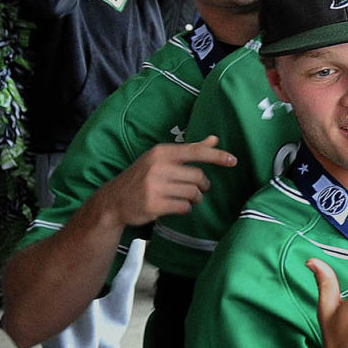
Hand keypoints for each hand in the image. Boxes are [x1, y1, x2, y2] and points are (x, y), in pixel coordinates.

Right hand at [96, 136, 235, 227]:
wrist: (114, 201)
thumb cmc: (142, 176)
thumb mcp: (161, 158)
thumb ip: (189, 149)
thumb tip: (214, 139)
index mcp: (161, 152)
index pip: (195, 151)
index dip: (217, 156)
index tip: (233, 160)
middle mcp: (158, 167)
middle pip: (197, 176)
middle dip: (202, 185)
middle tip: (200, 189)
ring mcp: (154, 187)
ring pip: (192, 193)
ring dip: (196, 198)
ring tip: (190, 198)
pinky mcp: (153, 205)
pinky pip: (183, 207)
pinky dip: (186, 208)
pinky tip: (178, 207)